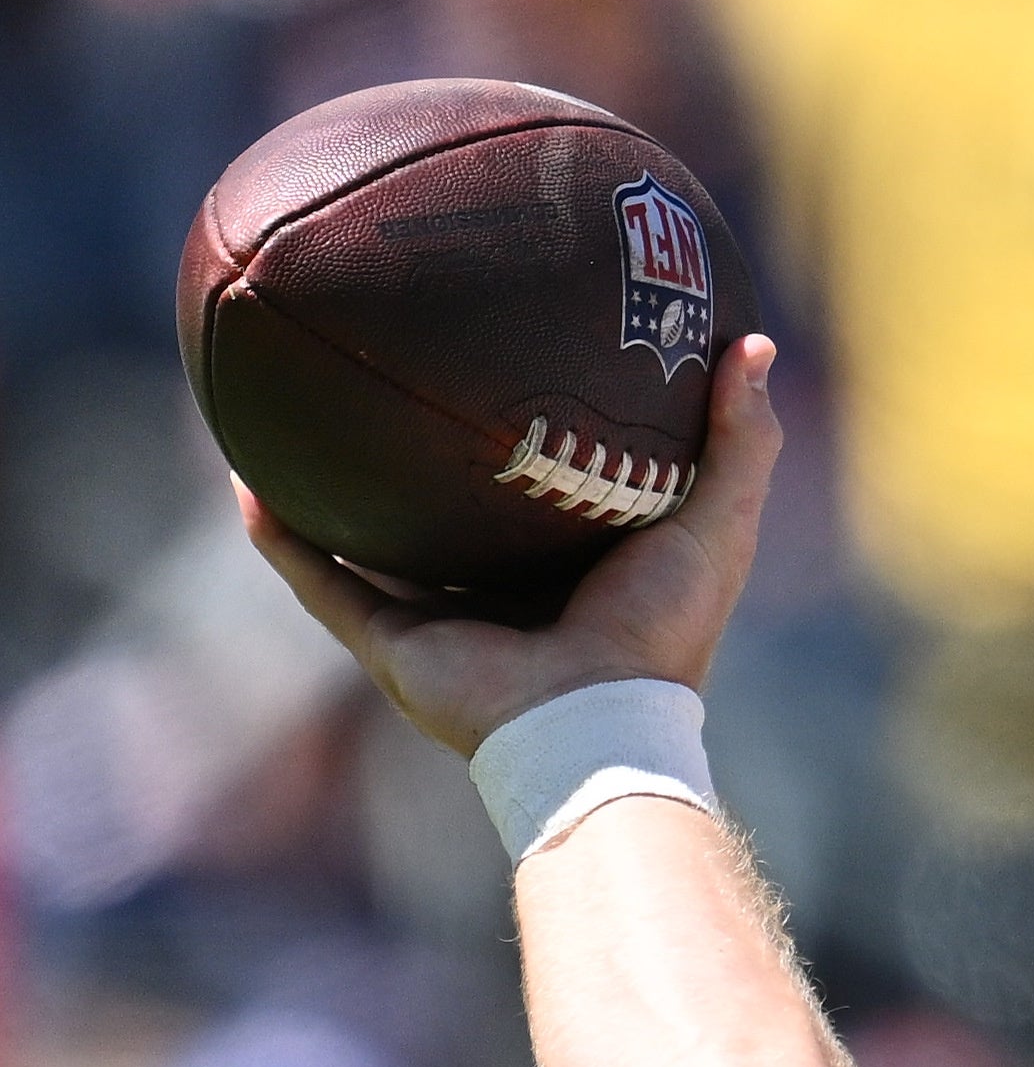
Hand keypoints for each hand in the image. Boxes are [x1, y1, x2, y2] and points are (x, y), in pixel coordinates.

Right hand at [245, 332, 784, 758]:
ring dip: (330, 496)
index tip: (505, 371)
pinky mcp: (391, 645)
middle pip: (449, 519)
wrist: (594, 719)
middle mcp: (501, 596)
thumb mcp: (718, 522)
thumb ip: (738, 440)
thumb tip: (753, 346)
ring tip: (296, 424)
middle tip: (392, 384)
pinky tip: (247, 479)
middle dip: (419, 464)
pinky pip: (320, 581)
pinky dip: (281, 539)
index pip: (544, 495)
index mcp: (573, 573)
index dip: (526, 440)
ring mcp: (441, 622)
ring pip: (368, 548)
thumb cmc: (660, 628)